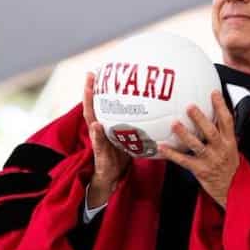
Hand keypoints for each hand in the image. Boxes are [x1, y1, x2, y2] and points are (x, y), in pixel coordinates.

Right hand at [83, 72, 131, 206]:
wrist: (112, 179)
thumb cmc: (122, 157)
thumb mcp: (130, 139)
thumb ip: (139, 126)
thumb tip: (161, 111)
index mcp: (106, 125)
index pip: (103, 103)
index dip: (103, 87)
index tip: (102, 70)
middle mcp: (99, 130)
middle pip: (92, 107)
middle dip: (90, 91)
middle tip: (91, 75)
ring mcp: (96, 141)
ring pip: (91, 121)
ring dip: (89, 107)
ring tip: (89, 94)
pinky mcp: (98, 154)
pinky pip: (97, 143)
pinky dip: (97, 134)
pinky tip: (98, 125)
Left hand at [156, 90, 238, 206]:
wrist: (234, 190)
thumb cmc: (229, 166)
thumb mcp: (232, 148)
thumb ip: (222, 134)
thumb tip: (213, 115)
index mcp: (229, 141)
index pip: (227, 121)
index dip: (221, 106)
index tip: (213, 93)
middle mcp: (221, 149)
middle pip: (211, 131)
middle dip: (201, 119)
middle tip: (189, 106)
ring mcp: (211, 160)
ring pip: (197, 145)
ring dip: (185, 134)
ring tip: (174, 124)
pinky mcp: (201, 170)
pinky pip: (184, 161)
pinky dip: (172, 154)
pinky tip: (161, 147)